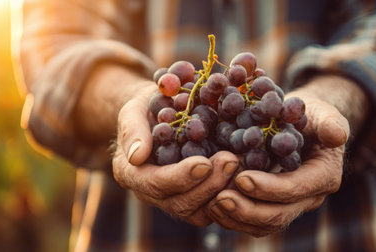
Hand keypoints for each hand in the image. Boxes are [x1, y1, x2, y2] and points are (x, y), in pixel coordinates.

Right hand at [112, 84, 239, 225]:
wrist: (157, 115)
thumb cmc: (145, 109)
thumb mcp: (133, 111)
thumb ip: (133, 131)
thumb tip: (136, 157)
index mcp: (131, 174)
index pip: (153, 184)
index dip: (179, 177)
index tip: (203, 163)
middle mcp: (150, 193)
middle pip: (179, 203)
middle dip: (207, 185)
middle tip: (231, 160)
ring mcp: (172, 199)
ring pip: (198, 212)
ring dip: (222, 192)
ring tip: (240, 165)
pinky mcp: (193, 200)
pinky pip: (212, 210)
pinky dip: (230, 196)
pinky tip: (244, 175)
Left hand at [206, 85, 349, 236]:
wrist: (295, 123)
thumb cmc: (307, 114)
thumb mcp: (320, 111)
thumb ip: (329, 122)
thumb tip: (336, 135)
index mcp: (323, 175)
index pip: (296, 188)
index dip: (270, 187)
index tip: (242, 178)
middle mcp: (307, 197)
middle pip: (279, 215)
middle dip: (248, 209)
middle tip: (220, 198)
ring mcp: (288, 205)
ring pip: (263, 224)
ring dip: (236, 218)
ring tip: (212, 203)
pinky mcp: (269, 206)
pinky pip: (252, 223)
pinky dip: (231, 218)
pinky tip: (211, 205)